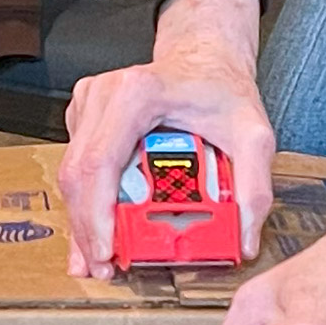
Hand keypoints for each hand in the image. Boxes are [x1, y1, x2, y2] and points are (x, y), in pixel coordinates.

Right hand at [61, 0, 271, 278]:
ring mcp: (89, 104)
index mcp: (138, 93)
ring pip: (71, 174)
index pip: (101, 162)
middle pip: (78, 174)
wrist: (204, 57)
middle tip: (104, 267)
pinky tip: (96, 233)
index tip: (108, 252)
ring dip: (83, 221)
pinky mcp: (85, 118)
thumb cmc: (220, 89)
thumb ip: (254, 187)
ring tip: (100, 259)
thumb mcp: (253, 134)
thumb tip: (244, 239)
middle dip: (87, 228)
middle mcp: (104, 94)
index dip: (96, 213)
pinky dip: (86, 204)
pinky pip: (77, 168)